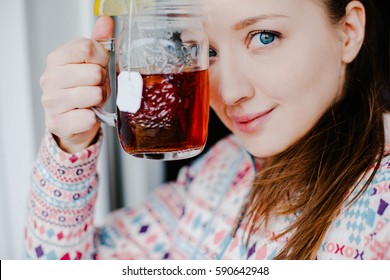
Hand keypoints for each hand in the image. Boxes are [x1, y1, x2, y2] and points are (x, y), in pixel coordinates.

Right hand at [40, 16, 114, 153]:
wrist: (73, 121)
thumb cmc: (84, 89)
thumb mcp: (92, 63)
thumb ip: (99, 42)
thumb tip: (106, 21)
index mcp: (57, 59)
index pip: (87, 48)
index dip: (102, 58)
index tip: (101, 66)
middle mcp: (50, 78)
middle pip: (94, 72)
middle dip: (103, 82)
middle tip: (96, 87)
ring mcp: (52, 101)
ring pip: (94, 94)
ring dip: (100, 99)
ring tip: (93, 101)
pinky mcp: (58, 123)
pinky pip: (89, 117)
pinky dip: (94, 118)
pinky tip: (86, 114)